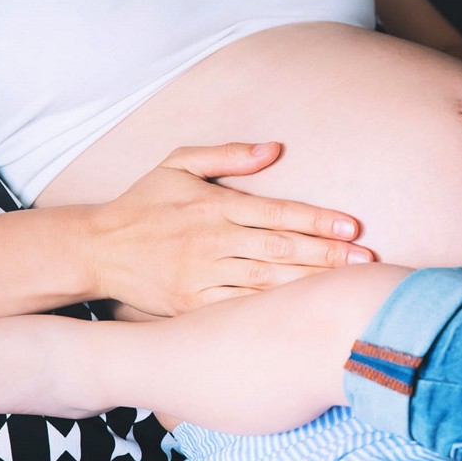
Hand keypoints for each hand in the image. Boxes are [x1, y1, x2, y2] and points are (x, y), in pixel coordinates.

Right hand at [81, 142, 374, 316]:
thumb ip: (227, 155)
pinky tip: (301, 312)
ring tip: (346, 286)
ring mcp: (202, 276)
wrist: (95, 249)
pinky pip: (238, 308)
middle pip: (279, 248)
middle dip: (326, 255)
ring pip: (265, 281)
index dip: (317, 219)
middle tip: (366, 260)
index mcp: (215, 206)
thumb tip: (274, 148)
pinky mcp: (191, 305)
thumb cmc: (143, 202)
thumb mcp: (178, 163)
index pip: (276, 212)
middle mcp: (212, 241)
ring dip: (308, 283)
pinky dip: (271, 311)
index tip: (352, 226)